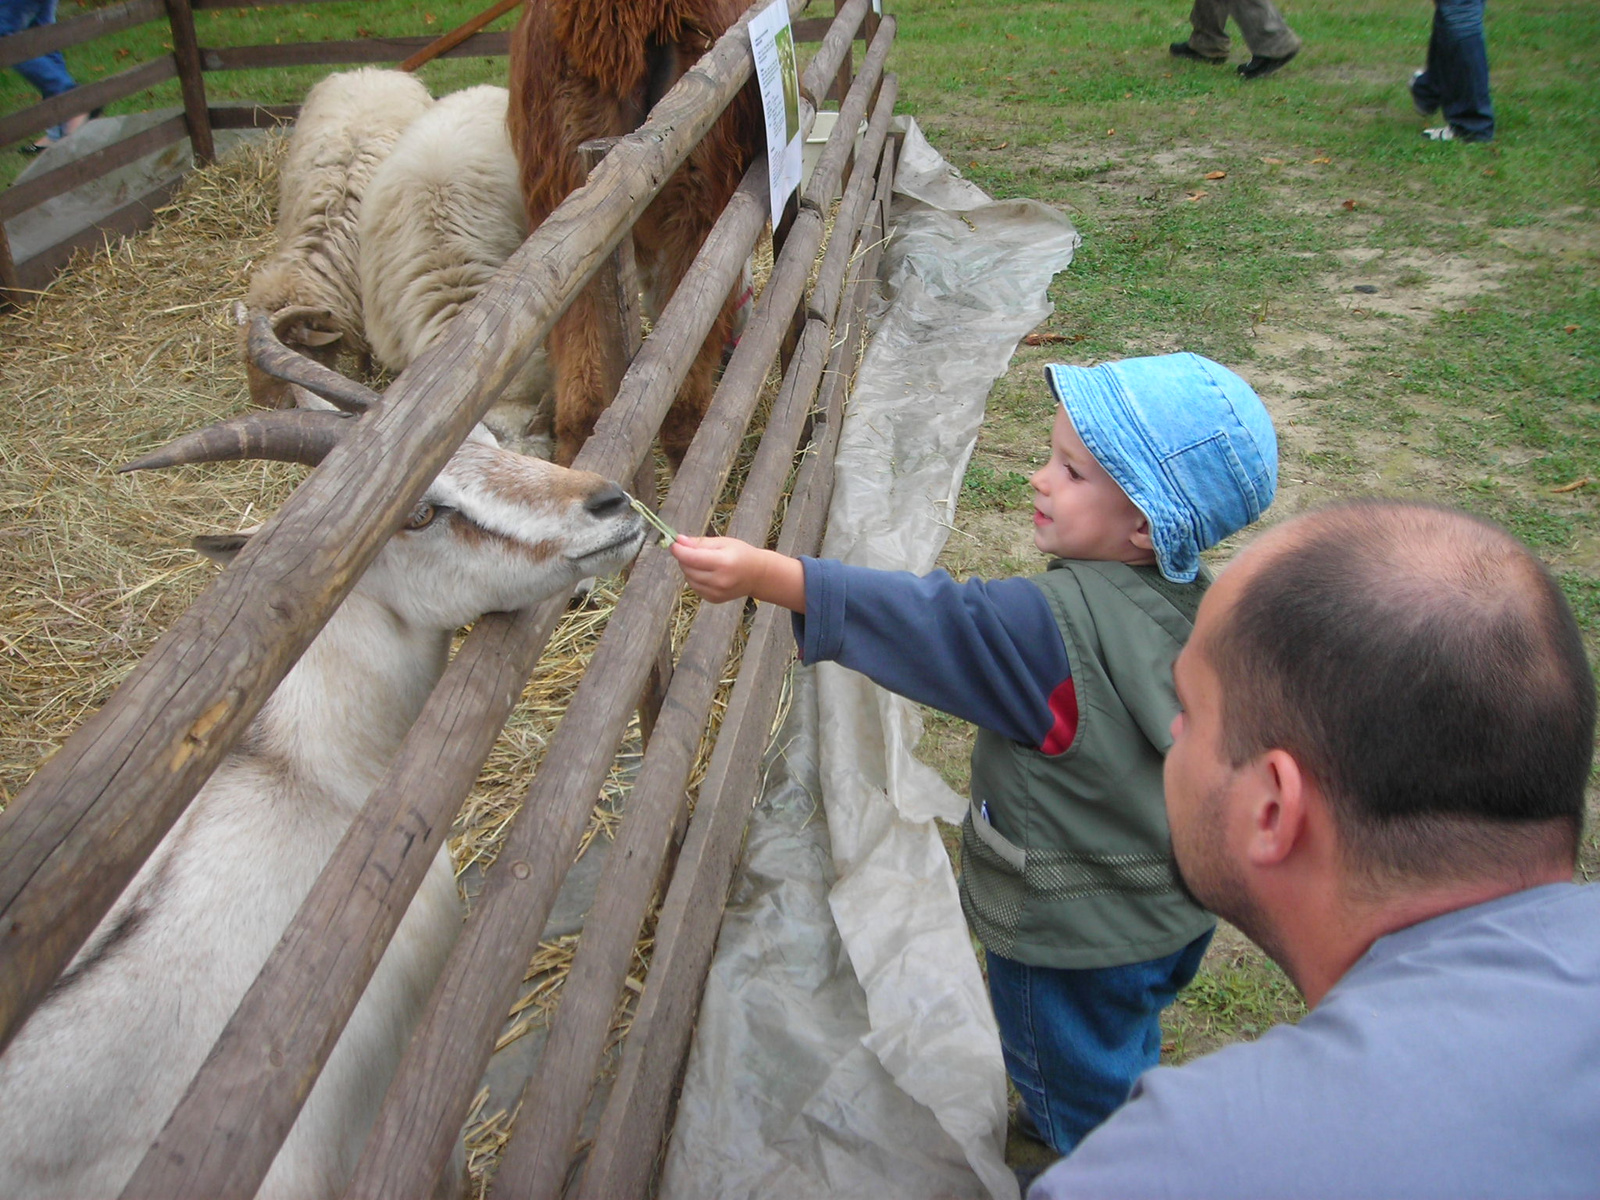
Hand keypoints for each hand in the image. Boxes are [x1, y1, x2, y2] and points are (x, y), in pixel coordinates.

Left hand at [669, 535, 804, 609]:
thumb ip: (700, 543)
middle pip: (688, 569)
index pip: (691, 558)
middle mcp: (719, 580)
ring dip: (689, 569)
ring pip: (689, 579)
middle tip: (692, 550)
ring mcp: (716, 592)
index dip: (679, 550)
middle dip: (684, 558)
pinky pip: (695, 587)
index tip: (673, 544)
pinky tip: (707, 573)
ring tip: (702, 562)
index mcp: (723, 563)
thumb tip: (679, 540)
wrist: (758, 575)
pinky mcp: (713, 599)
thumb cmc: (741, 554)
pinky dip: (695, 579)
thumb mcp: (723, 542)